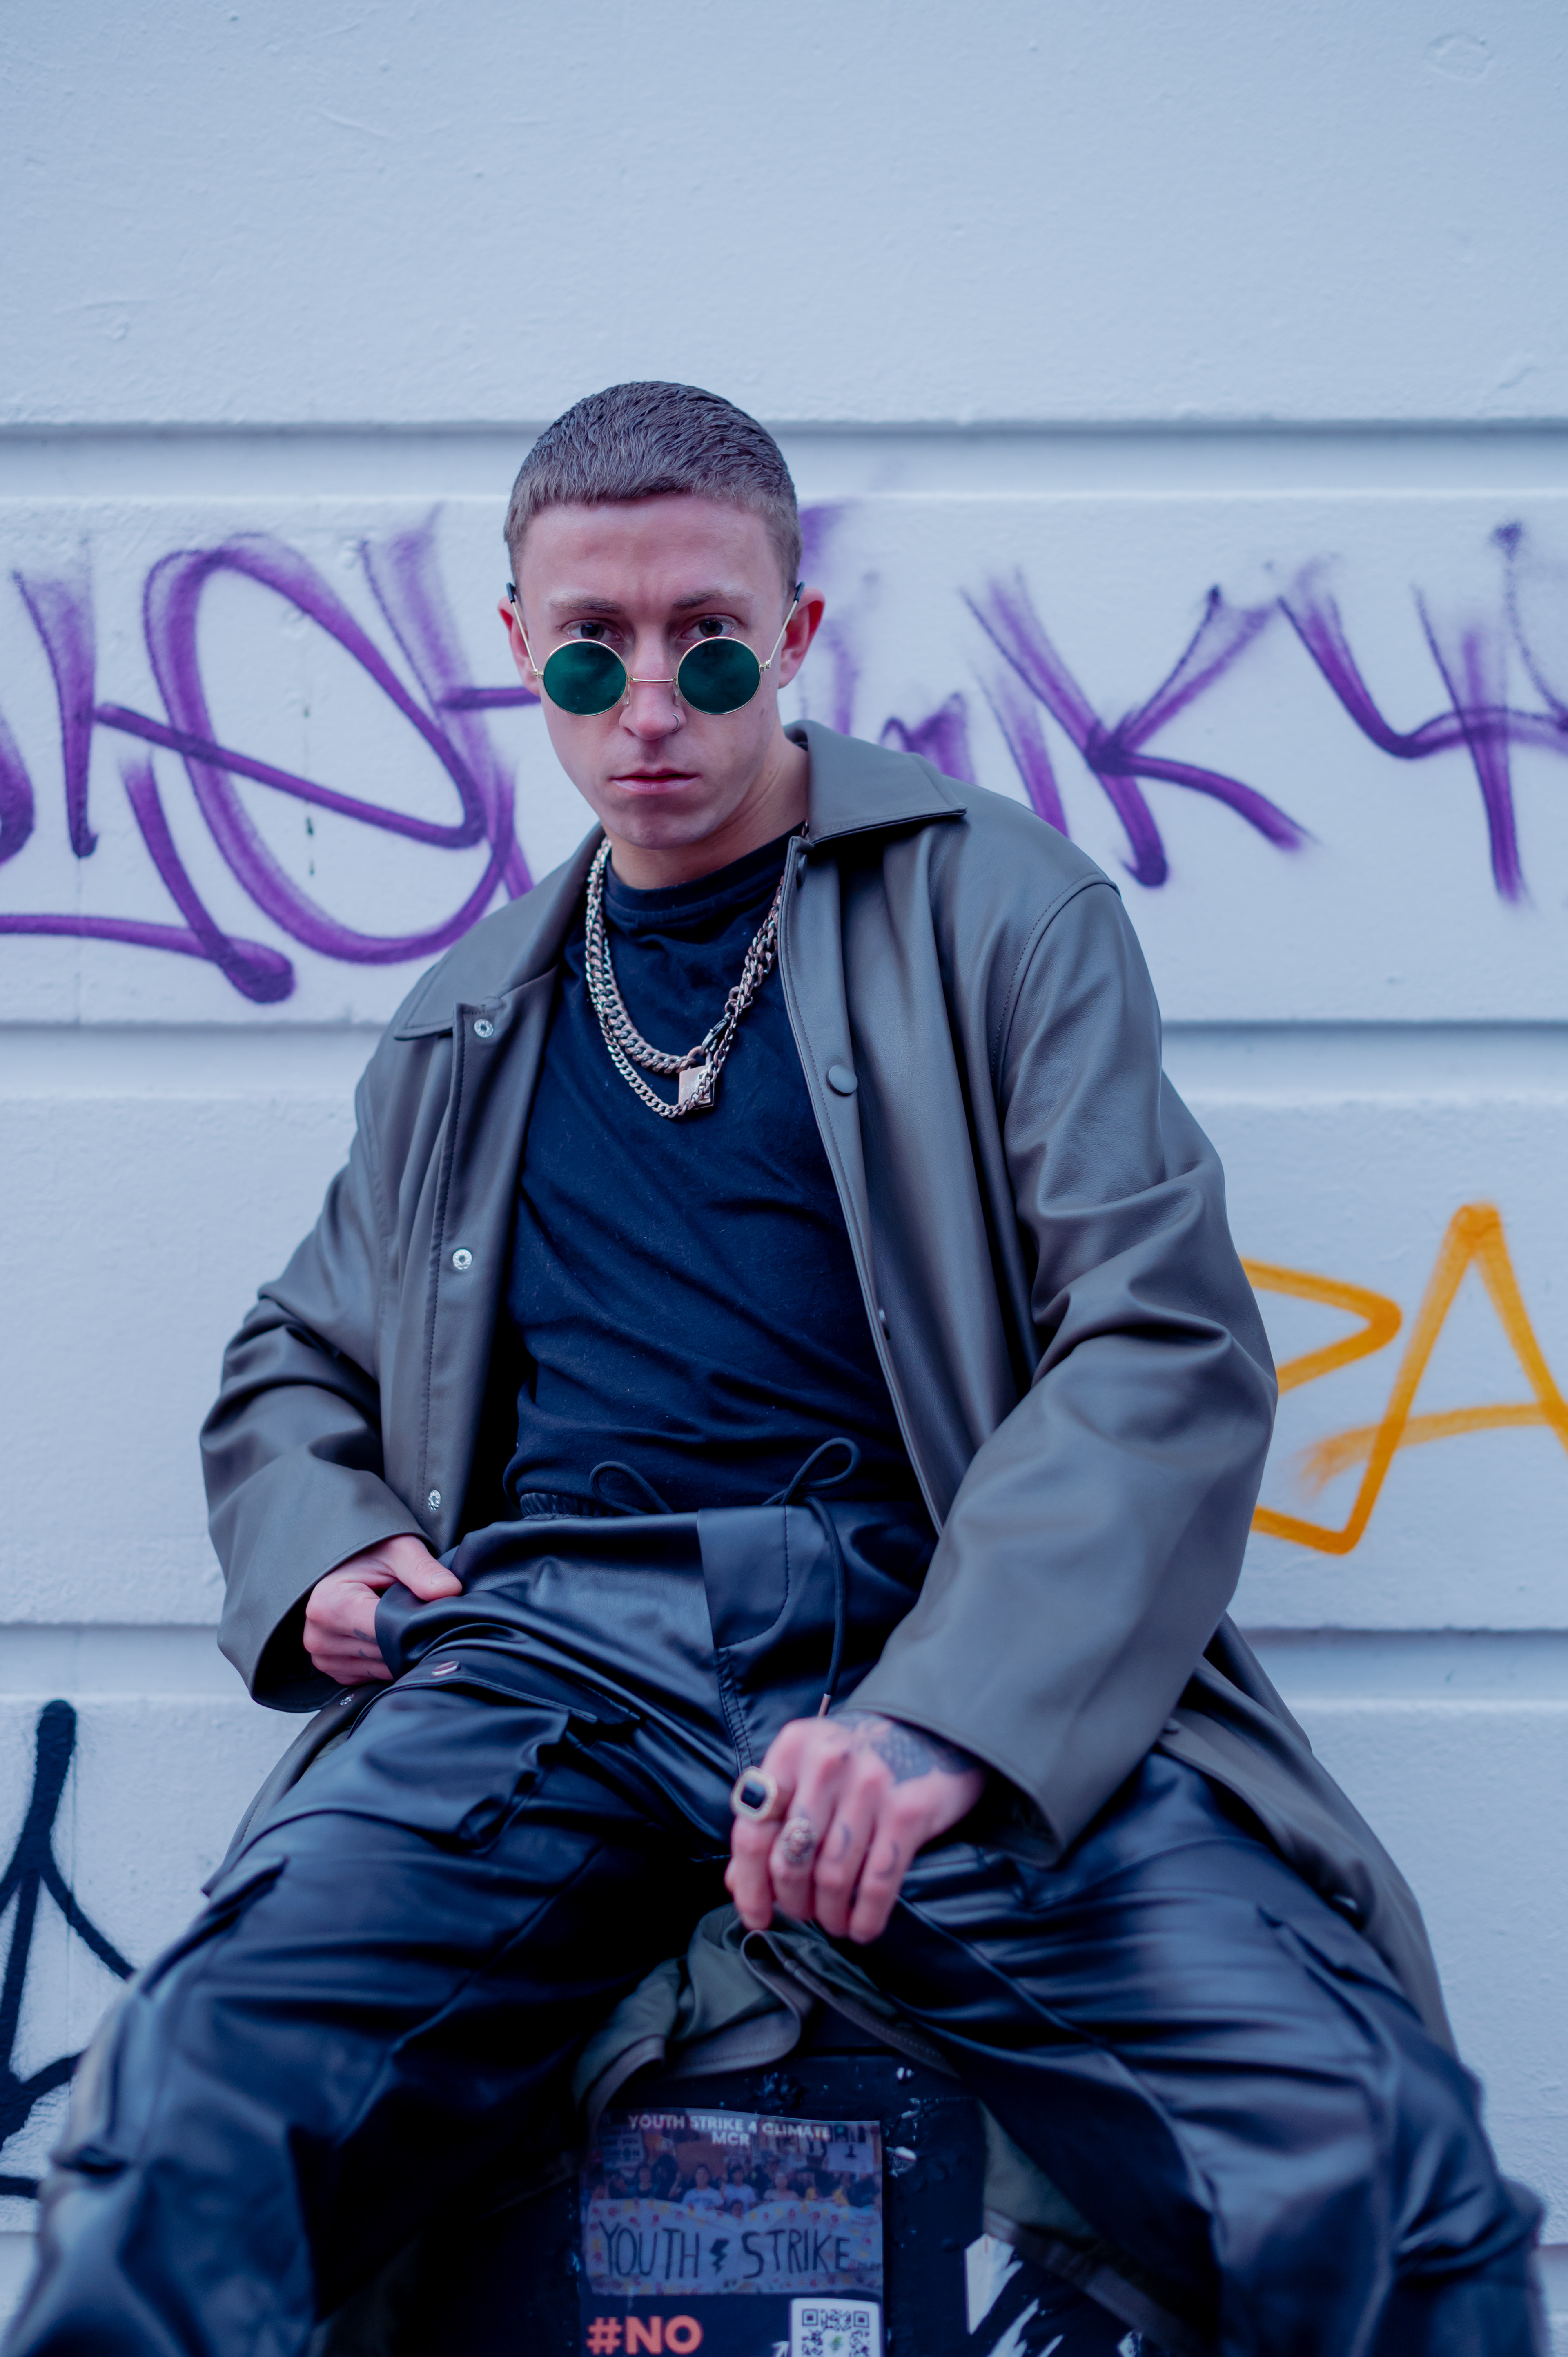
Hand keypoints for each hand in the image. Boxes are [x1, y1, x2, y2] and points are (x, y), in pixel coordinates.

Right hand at [303, 1534, 461, 1685]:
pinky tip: (394, 1640)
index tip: (438, 1616)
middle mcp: (318, 1635)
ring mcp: (323, 1657)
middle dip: (411, 1640)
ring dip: (400, 1653)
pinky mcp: (334, 1670)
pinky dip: (388, 1662)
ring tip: (408, 1626)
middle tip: (429, 1620)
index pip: (383, 1630)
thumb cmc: (373, 1554)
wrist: (351, 1565)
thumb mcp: (400, 1551)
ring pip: (380, 1669)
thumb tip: (449, 1590)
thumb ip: (422, 1570)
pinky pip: (371, 1676)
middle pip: (383, 1653)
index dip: (415, 1626)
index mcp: (329, 1603)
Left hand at [725, 1711, 984, 1944]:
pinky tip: (861, 1928)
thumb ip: (770, 1822)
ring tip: (833, 1922)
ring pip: (831, 1877)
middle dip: (792, 1901)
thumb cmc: (856, 1760)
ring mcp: (870, 1785)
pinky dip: (864, 1917)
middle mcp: (827, 1763)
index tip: (758, 1917)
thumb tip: (738, 1885)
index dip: (750, 1885)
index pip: (752, 1830)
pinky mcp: (909, 1810)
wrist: (931, 1730)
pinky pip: (877, 1883)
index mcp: (792, 1749)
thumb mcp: (807, 1772)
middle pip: (790, 1858)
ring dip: (828, 1915)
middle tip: (804, 1913)